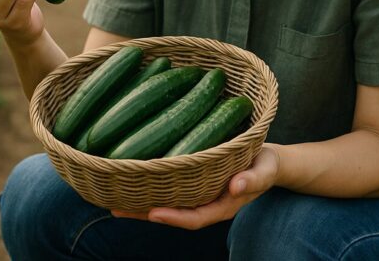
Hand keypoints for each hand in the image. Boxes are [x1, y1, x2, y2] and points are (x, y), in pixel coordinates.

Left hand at [110, 144, 280, 229]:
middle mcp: (205, 204)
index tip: (153, 214)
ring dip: (140, 203)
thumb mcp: (263, 171)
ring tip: (113, 199)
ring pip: (166, 203)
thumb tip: (236, 186)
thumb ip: (253, 179)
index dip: (174, 218)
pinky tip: (130, 181)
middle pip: (172, 214)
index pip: (195, 218)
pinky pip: (169, 189)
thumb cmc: (265, 164)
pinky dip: (150, 187)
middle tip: (117, 207)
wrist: (265, 161)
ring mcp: (197, 195)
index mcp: (222, 206)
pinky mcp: (192, 182)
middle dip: (145, 213)